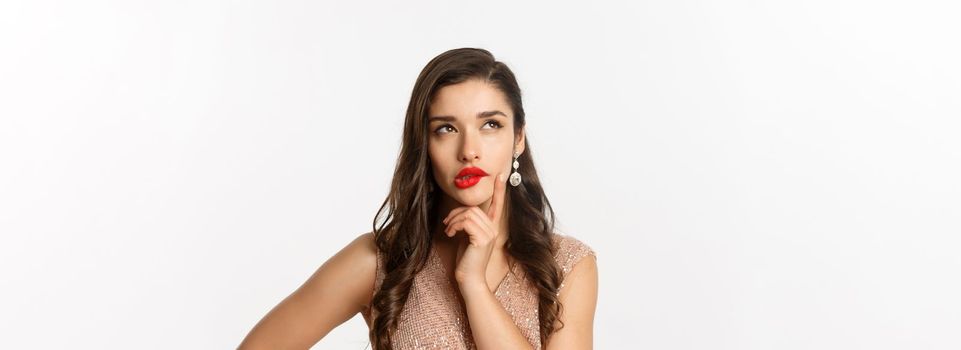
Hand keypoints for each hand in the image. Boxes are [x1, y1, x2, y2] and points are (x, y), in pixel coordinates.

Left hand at [441, 172, 507, 289]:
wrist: (469, 279)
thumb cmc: (466, 260)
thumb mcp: (467, 237)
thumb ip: (468, 223)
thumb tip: (459, 212)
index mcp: (491, 228)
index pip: (497, 205)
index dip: (499, 190)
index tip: (501, 175)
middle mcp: (493, 229)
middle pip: (474, 208)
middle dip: (456, 213)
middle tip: (447, 224)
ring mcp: (489, 234)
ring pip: (469, 213)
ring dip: (453, 220)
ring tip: (448, 230)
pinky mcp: (482, 240)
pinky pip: (466, 222)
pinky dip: (454, 225)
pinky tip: (450, 234)